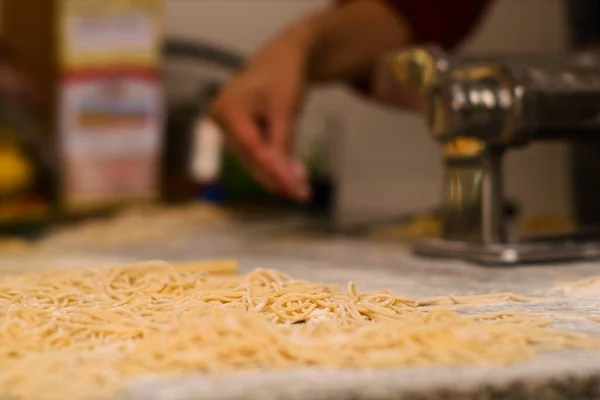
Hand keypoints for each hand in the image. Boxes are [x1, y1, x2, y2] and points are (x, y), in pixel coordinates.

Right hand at [209, 22, 314, 201]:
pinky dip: (275, 164)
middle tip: (301, 195)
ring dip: (277, 174)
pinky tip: (293, 178)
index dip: (273, 170)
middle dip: (277, 177)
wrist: (283, 58)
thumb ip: (284, 143)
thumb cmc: (284, 76)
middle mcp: (221, 118)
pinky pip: (256, 153)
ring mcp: (227, 126)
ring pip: (253, 159)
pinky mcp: (238, 132)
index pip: (252, 146)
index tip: (294, 188)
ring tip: (301, 190)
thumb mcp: (286, 109)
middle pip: (250, 157)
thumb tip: (290, 178)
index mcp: (227, 107)